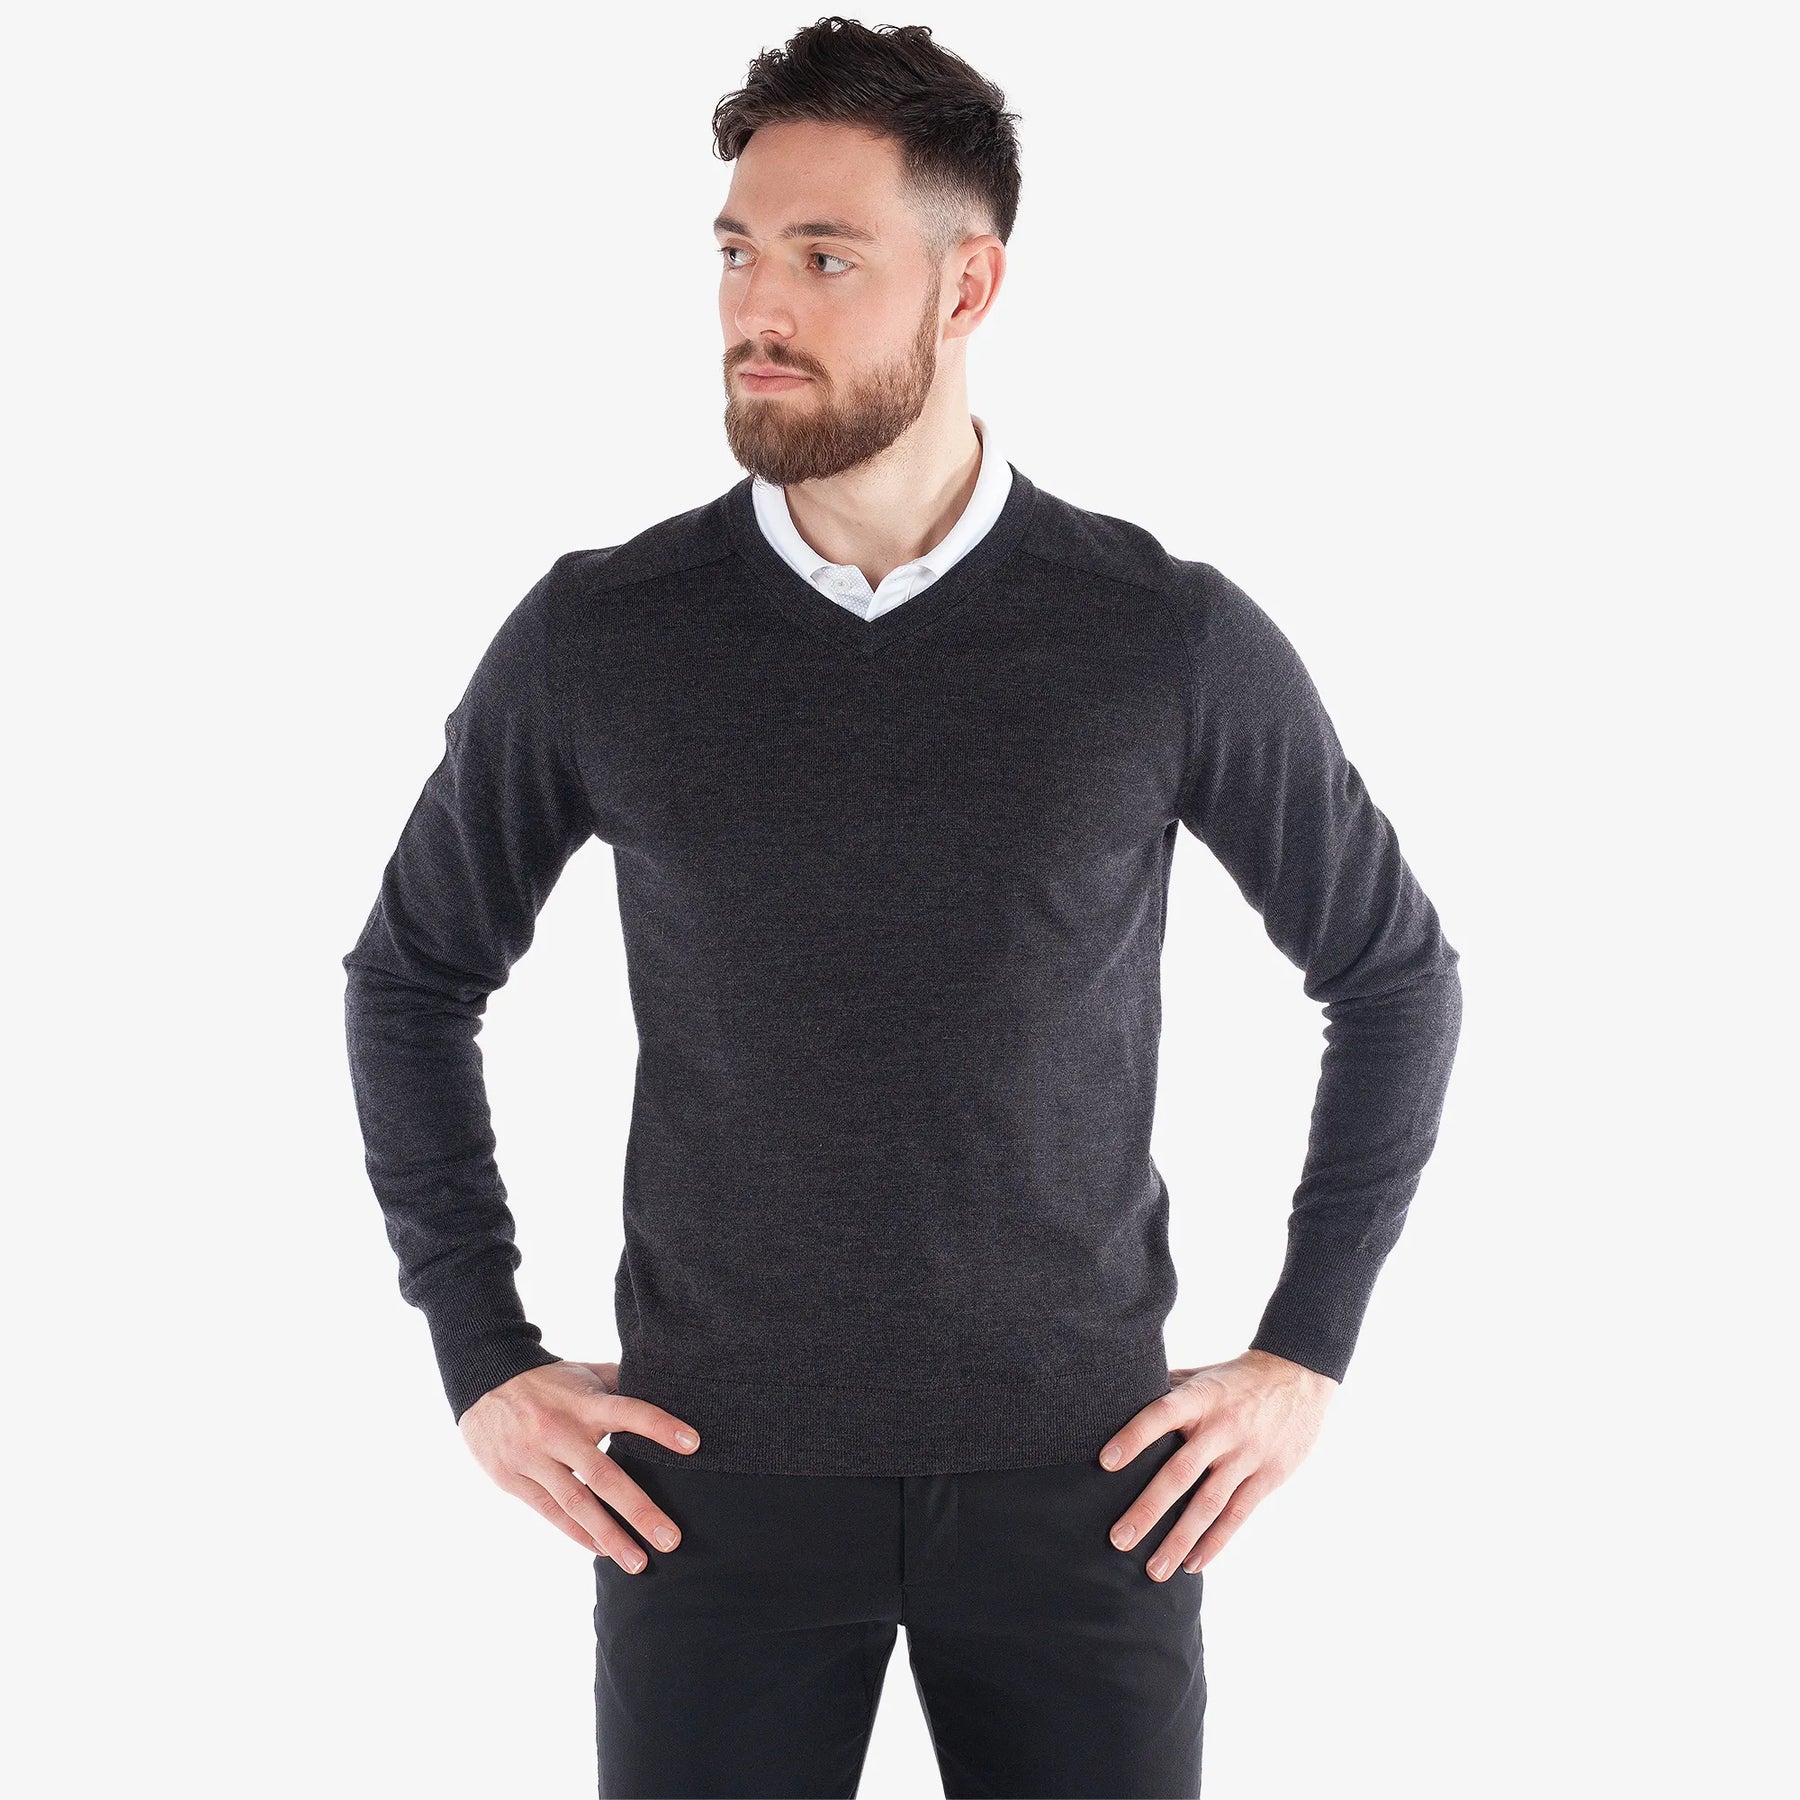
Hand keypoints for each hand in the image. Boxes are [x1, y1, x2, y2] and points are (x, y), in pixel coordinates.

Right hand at [458, 1358, 700, 1570]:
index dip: (660, 1426)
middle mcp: (559, 1431)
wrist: (483, 1379)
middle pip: (603, 1475)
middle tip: (670, 1539)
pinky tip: (602, 1551)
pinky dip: (577, 1533)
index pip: (628, 1412)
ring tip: (638, 1563)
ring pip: (575, 1503)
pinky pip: (551, 1512)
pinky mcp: (514, 1478)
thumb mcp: (584, 1373)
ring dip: (608, 1536)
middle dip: (638, 1510)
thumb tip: (668, 1384)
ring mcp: (534, 1458)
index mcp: (583, 1403)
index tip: (694, 1444)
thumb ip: (621, 1383)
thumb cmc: (548, 1380)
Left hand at [1096, 1349, 1337, 1578]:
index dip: (1134, 1437)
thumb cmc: (1236, 1378)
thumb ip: (1166, 1390)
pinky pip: (1237, 1515)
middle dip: (1148, 1509)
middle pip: (1180, 1472)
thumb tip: (1120, 1398)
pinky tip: (1191, 1564)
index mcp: (1201, 1397)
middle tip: (1119, 1540)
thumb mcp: (1201, 1375)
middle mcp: (1222, 1427)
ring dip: (1179, 1540)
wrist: (1298, 1375)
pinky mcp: (1268, 1476)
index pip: (1161, 1415)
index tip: (1105, 1463)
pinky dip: (1214, 1542)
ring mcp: (1247, 1454)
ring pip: (1209, 1504)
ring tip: (1154, 1570)